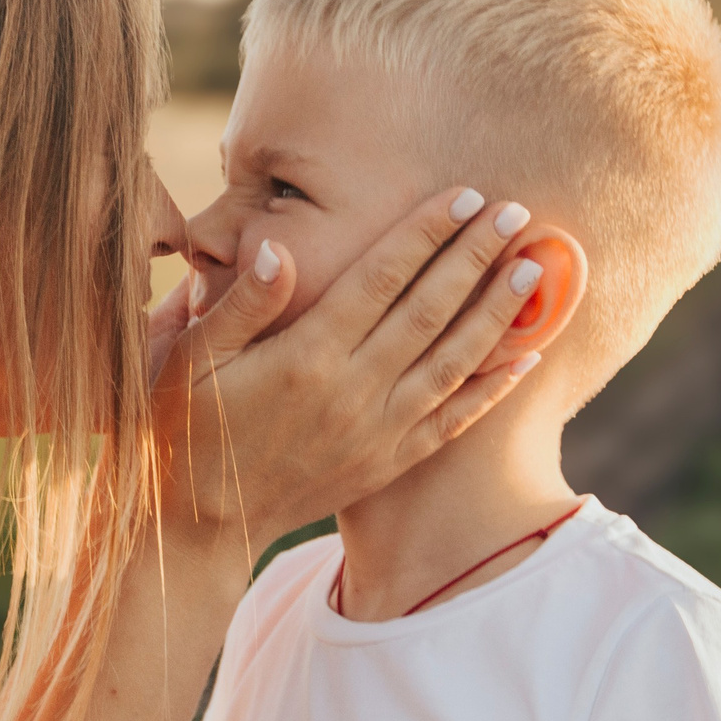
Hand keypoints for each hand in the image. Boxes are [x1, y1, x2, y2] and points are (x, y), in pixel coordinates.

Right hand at [149, 186, 550, 552]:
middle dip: (477, 256)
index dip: (426, 233)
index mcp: (305, 356)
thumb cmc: (185, 429)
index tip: (465, 195)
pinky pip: (453, 420)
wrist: (199, 525)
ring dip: (498, 313)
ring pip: (453, 362)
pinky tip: (526, 355)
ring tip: (535, 269)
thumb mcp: (188, 359)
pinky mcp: (386, 463)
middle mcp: (351, 392)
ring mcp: (375, 432)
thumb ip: (241, 304)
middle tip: (518, 211)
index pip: (380, 279)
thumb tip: (280, 248)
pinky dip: (493, 387)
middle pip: (429, 310)